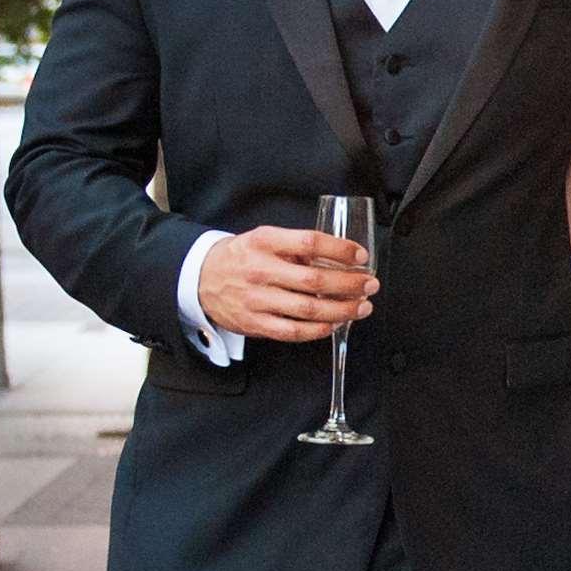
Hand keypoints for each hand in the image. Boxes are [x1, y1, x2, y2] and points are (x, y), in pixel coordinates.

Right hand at [198, 225, 374, 342]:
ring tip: (361, 307)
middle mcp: (260, 270)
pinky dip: (318, 330)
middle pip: (314, 279)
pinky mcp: (254, 323)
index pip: (310, 242)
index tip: (361, 256)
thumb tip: (338, 256)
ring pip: (308, 309)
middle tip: (370, 284)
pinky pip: (293, 331)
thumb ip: (296, 247)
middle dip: (349, 283)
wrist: (200, 278)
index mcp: (265, 242)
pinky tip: (335, 324)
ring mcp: (257, 299)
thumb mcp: (263, 239)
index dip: (340, 250)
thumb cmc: (240, 257)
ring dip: (342, 309)